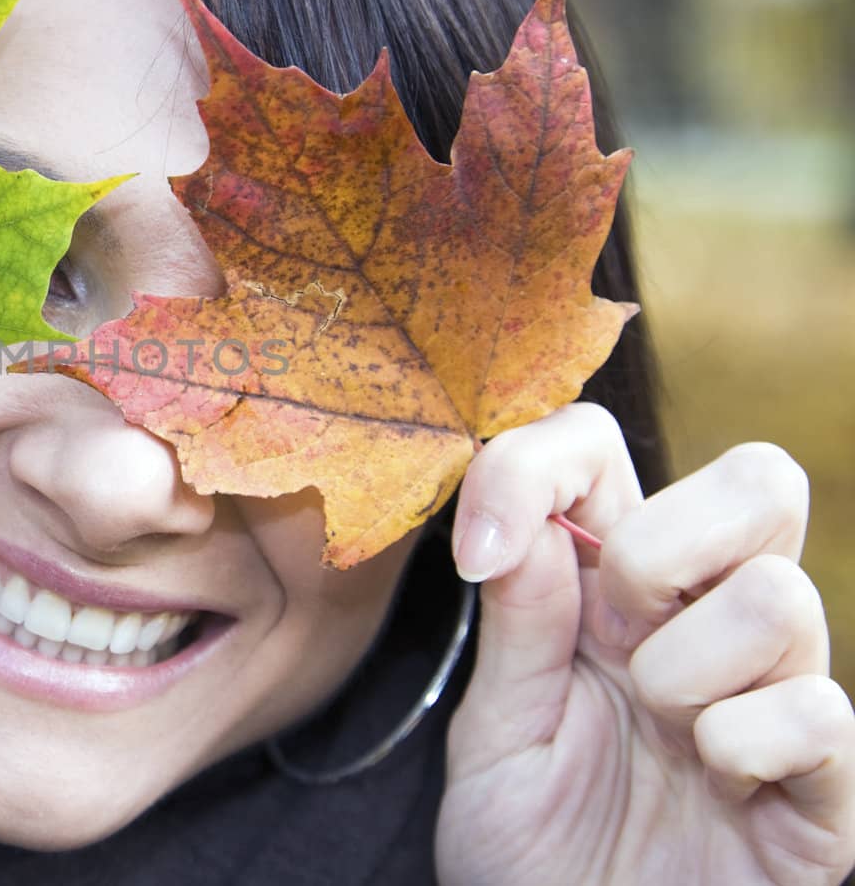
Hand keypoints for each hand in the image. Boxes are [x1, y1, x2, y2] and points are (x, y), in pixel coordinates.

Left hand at [435, 403, 854, 884]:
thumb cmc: (533, 853)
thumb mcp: (495, 734)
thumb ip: (517, 626)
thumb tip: (525, 517)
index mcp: (607, 597)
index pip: (602, 452)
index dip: (540, 465)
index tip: (478, 552)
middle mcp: (700, 626)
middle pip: (759, 479)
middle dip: (666, 540)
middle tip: (613, 626)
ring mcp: (772, 698)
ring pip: (780, 594)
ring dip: (688, 666)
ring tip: (660, 732)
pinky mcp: (825, 789)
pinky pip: (817, 713)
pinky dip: (746, 743)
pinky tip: (716, 782)